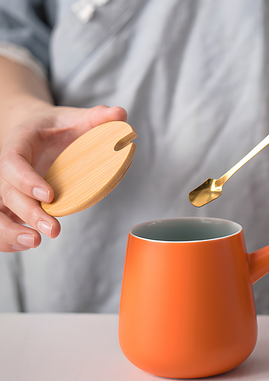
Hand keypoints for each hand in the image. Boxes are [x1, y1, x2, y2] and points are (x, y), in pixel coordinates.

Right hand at [0, 104, 126, 251]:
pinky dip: (7, 237)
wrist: (34, 131)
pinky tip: (27, 243)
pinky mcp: (12, 201)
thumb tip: (121, 114)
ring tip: (34, 242)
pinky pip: (1, 221)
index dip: (27, 180)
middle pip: (7, 193)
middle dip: (28, 213)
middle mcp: (7, 168)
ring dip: (10, 231)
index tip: (50, 194)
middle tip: (53, 229)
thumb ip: (95, 117)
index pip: (12, 163)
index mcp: (18, 144)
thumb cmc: (55, 126)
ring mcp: (7, 187)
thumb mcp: (73, 117)